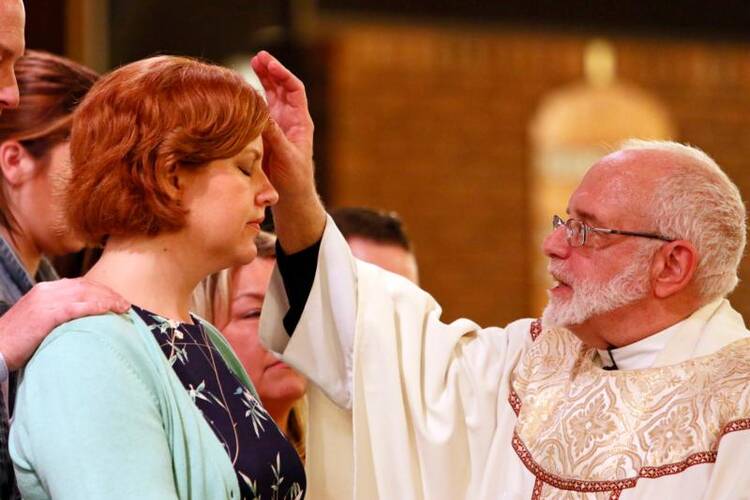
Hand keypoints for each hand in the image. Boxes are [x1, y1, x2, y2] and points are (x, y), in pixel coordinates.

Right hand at [0, 278, 129, 370]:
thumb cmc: (16, 340)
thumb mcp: (38, 319)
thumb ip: (57, 313)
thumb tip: (81, 319)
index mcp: (44, 290)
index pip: (79, 284)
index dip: (101, 290)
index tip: (116, 299)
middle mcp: (46, 291)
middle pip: (85, 286)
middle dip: (108, 294)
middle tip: (126, 304)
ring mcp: (45, 302)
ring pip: (84, 295)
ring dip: (107, 300)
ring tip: (123, 308)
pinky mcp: (44, 316)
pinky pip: (75, 308)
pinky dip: (94, 307)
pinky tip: (108, 311)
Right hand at [251, 50, 325, 252]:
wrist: (292, 200)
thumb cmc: (294, 181)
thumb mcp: (285, 156)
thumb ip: (274, 135)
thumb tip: (261, 113)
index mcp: (300, 122)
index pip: (294, 89)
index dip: (282, 74)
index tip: (267, 63)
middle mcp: (289, 121)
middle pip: (281, 89)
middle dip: (270, 71)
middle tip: (258, 57)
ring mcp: (277, 128)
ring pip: (269, 98)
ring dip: (260, 82)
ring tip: (250, 65)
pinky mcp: (266, 137)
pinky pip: (258, 113)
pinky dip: (251, 101)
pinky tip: (240, 92)